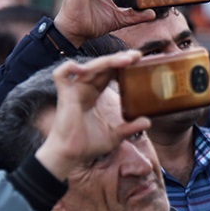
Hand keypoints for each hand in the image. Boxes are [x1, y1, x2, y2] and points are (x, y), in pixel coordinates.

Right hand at [34, 51, 148, 180]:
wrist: (72, 155)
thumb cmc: (89, 144)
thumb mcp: (116, 134)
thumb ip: (131, 126)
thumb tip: (148, 121)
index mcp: (95, 93)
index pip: (110, 72)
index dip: (122, 65)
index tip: (140, 61)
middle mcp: (84, 88)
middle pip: (102, 66)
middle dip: (120, 58)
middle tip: (138, 56)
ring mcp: (74, 89)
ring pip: (89, 67)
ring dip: (107, 61)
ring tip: (126, 60)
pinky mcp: (64, 95)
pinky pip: (61, 75)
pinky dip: (68, 67)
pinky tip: (83, 68)